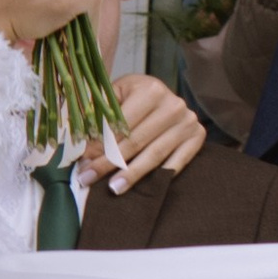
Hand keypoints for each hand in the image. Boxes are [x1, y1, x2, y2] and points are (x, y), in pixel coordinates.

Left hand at [85, 72, 205, 191]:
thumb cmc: (133, 97)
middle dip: (109, 162)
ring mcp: (187, 122)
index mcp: (150, 89)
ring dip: (131, 174)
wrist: (163, 97)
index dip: (99, 145)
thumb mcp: (116, 95)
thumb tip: (80, 148)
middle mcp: (173, 104)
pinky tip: (142, 189)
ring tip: (113, 189)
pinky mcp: (197, 137)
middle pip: (135, 141)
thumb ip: (98, 114)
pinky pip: (176, 164)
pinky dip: (159, 177)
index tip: (82, 162)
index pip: (120, 124)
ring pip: (154, 155)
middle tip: (88, 178)